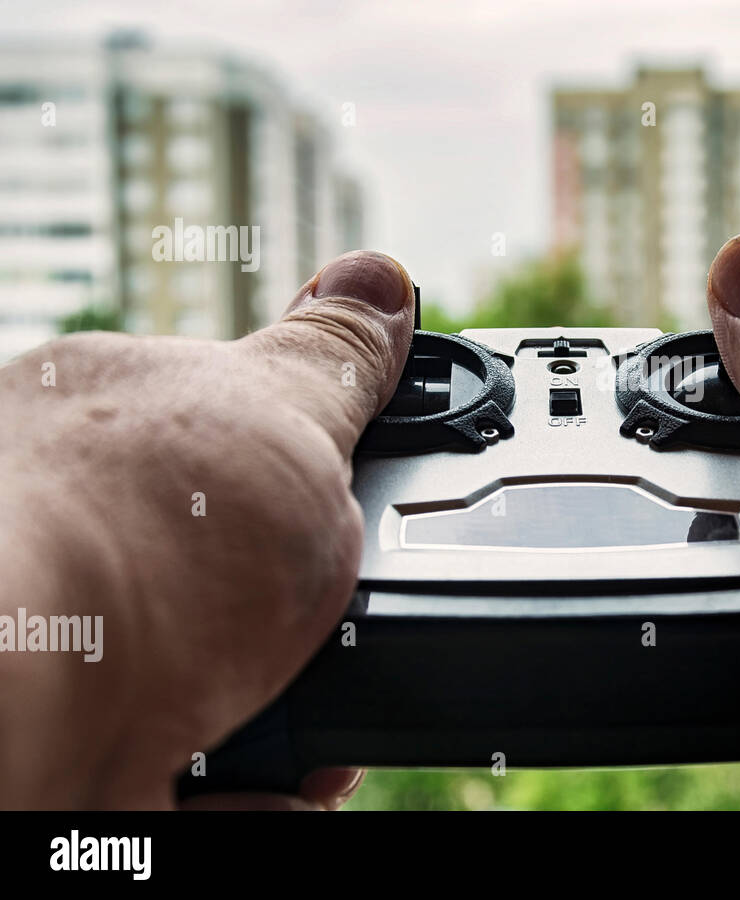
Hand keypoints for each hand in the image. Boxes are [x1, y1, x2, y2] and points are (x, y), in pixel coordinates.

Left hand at [0, 251, 413, 808]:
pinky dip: (258, 787)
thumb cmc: (141, 533)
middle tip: (346, 628)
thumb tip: (381, 275)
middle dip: (304, 603)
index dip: (310, 481)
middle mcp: (81, 525)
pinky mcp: (84, 748)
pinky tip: (293, 784)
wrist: (26, 704)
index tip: (361, 520)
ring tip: (328, 735)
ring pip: (211, 675)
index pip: (228, 436)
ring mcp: (77, 639)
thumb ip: (339, 358)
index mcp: (114, 419)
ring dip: (293, 708)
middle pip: (229, 563)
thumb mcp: (287, 415)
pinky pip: (192, 775)